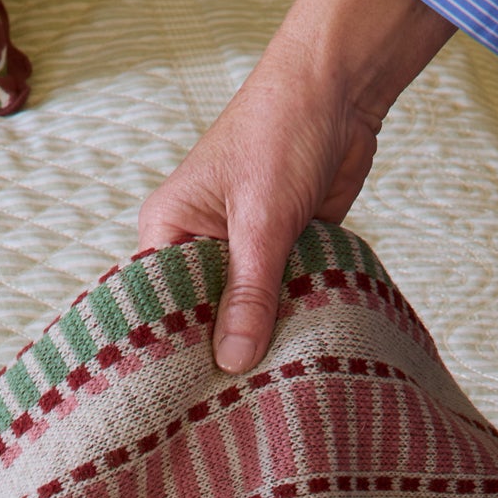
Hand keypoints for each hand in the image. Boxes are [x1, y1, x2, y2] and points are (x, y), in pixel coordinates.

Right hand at [138, 0, 452, 372]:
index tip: (178, 403)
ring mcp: (243, 251)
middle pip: (202, 317)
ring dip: (263, 339)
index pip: (155, 306)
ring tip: (265, 396)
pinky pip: (283, 300)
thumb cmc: (281, 130)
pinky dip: (294, 319)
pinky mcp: (283, 253)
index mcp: (168, 230)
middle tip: (229, 412)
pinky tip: (299, 358)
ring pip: (246, 313)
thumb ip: (249, 293)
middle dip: (219, 352)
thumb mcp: (261, 219)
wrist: (342, 86)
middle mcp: (199, 245)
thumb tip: (233, 361)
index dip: (168, 352)